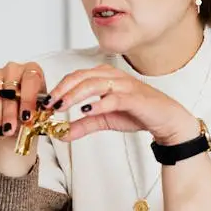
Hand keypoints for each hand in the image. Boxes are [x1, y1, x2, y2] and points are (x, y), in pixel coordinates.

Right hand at [0, 61, 47, 140]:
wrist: (17, 112)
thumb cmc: (30, 108)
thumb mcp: (39, 110)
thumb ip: (38, 112)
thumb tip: (34, 117)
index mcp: (32, 70)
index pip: (30, 80)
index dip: (28, 99)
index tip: (26, 117)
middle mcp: (14, 68)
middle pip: (9, 89)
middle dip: (9, 113)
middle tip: (9, 130)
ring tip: (0, 132)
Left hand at [46, 64, 198, 143]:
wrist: (165, 120)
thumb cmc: (137, 113)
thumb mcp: (104, 120)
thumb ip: (83, 125)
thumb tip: (62, 134)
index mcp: (104, 77)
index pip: (76, 76)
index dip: (59, 87)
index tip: (45, 103)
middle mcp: (113, 76)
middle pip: (81, 77)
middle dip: (62, 90)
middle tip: (49, 104)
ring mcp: (125, 85)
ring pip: (94, 83)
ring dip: (75, 95)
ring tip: (61, 107)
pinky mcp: (135, 98)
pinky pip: (114, 98)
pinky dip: (98, 104)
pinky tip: (86, 110)